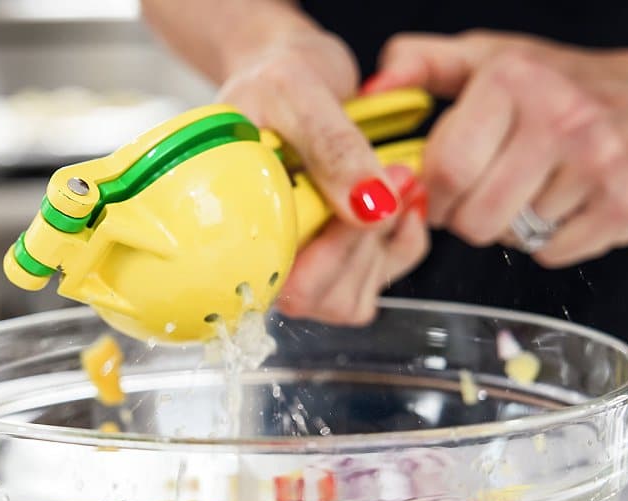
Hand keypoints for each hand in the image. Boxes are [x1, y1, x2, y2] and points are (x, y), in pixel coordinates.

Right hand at [218, 30, 429, 324]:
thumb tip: (373, 208)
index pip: (275, 286)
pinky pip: (376, 280)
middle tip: (389, 178)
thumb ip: (334, 148)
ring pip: (350, 299)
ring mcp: (297, 263)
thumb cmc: (272, 79)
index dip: (323, 259)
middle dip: (363, 242)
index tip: (357, 205)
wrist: (288, 72)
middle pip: (317, 300)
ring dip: (385, 243)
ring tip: (394, 178)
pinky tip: (399, 198)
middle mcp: (258, 257)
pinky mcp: (334, 257)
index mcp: (225, 229)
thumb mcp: (296, 92)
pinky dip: (402, 243)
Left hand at [366, 31, 627, 266]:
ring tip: (531, 190)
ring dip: (511, 226)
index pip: (444, 171)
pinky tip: (563, 204)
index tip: (440, 191)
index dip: (432, 194)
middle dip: (468, 216)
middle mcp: (560, 114)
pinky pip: (553, 253)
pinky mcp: (626, 201)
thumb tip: (373, 86)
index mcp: (513, 79)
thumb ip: (422, 64)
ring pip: (512, 238)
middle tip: (487, 193)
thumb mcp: (487, 58)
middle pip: (474, 217)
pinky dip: (550, 241)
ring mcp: (598, 159)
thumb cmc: (558, 84)